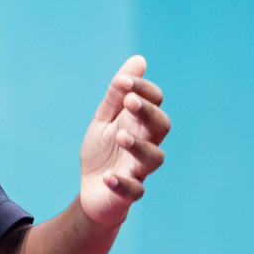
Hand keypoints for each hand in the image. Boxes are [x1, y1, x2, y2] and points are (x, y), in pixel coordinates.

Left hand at [79, 55, 170, 227]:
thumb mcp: (104, 119)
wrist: (92, 192)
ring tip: (121, 136)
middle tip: (130, 102)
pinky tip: (108, 177)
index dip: (142, 89)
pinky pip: (134, 190)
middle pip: (161, 126)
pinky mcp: (128, 193)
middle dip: (148, 113)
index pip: (153, 101)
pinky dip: (122, 184)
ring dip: (138, 146)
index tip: (122, 82)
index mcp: (140, 123)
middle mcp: (146, 144)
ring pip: (153, 158)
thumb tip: (138, 60)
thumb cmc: (103, 152)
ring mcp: (139, 169)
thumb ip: (117, 94)